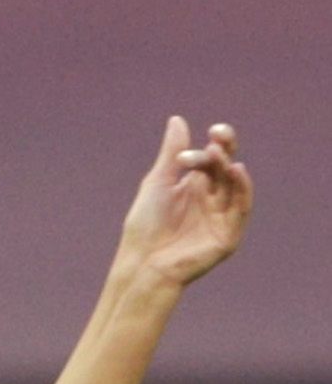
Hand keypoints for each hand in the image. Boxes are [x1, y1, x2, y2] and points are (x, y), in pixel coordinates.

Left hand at [118, 118, 250, 292]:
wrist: (141, 264)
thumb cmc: (144, 227)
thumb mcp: (158, 183)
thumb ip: (172, 154)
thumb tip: (177, 119)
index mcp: (195, 187)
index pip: (212, 159)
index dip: (214, 145)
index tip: (208, 132)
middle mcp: (212, 200)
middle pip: (225, 168)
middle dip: (223, 151)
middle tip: (216, 137)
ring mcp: (221, 216)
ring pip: (234, 185)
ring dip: (229, 168)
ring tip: (220, 155)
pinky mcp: (228, 234)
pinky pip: (241, 208)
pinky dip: (242, 189)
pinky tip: (237, 171)